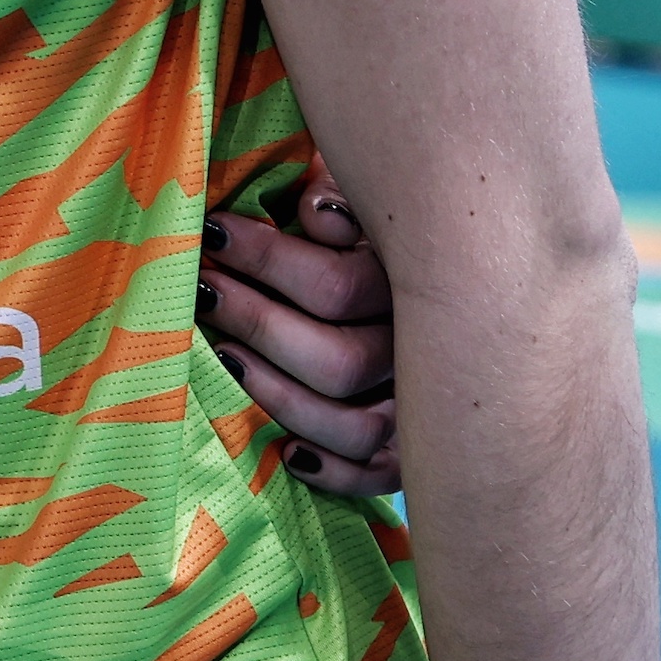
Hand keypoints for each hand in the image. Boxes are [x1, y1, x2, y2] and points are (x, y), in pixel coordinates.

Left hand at [200, 165, 401, 497]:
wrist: (457, 255)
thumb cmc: (382, 212)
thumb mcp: (365, 184)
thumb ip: (339, 192)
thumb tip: (317, 215)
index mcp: (415, 282)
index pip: (335, 287)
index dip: (264, 257)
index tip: (214, 230)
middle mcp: (425, 350)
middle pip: (339, 362)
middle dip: (257, 323)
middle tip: (203, 289)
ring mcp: (424, 405)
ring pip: (354, 425)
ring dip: (279, 396)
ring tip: (222, 355)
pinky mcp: (415, 449)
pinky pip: (378, 476)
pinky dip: (334, 471)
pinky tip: (287, 452)